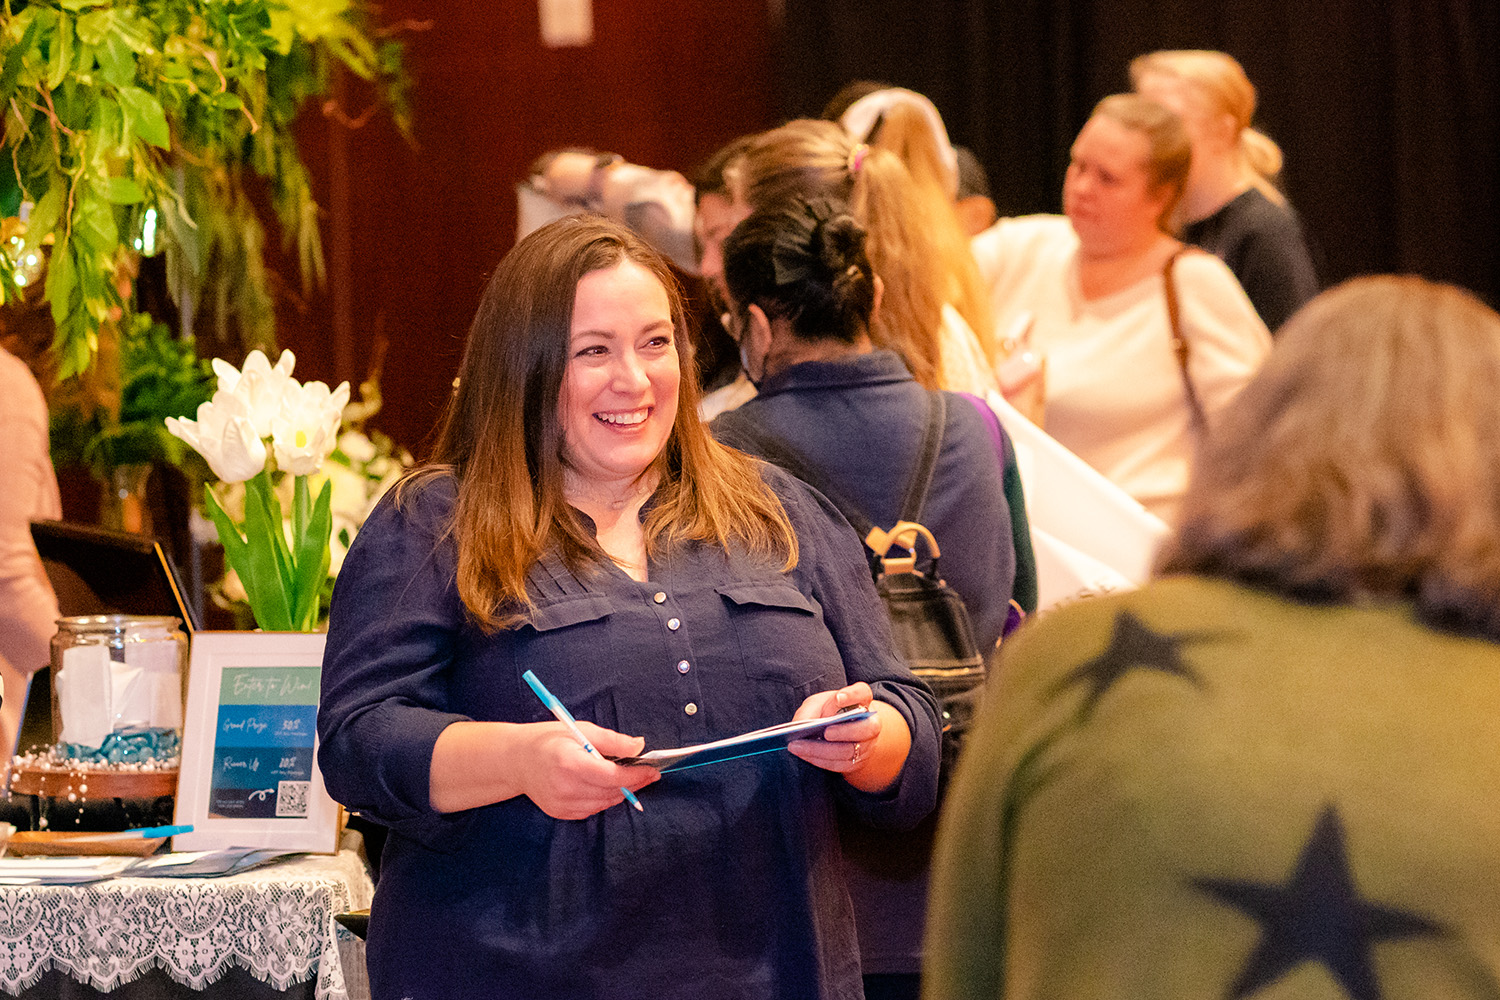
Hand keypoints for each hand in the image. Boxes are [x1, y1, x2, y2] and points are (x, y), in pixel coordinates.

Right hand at [518, 721, 659, 819]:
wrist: (515, 760)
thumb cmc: (549, 740)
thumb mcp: (580, 729)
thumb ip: (612, 740)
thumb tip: (639, 746)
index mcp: (570, 763)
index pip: (612, 776)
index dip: (637, 775)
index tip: (652, 769)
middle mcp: (565, 787)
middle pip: (612, 792)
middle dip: (634, 783)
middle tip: (648, 773)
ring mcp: (562, 804)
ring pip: (605, 803)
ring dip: (621, 792)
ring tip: (629, 778)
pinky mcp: (560, 813)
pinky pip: (592, 810)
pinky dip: (603, 799)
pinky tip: (604, 786)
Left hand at [787, 683, 883, 774]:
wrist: (843, 732)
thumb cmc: (830, 713)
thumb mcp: (818, 704)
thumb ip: (810, 710)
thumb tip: (799, 724)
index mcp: (861, 701)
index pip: (863, 693)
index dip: (852, 695)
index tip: (838, 698)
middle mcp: (870, 723)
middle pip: (866, 728)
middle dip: (844, 731)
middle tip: (825, 732)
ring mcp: (865, 745)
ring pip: (848, 751)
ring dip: (821, 750)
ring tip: (799, 746)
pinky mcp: (855, 763)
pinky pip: (838, 764)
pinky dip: (818, 759)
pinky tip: (803, 754)